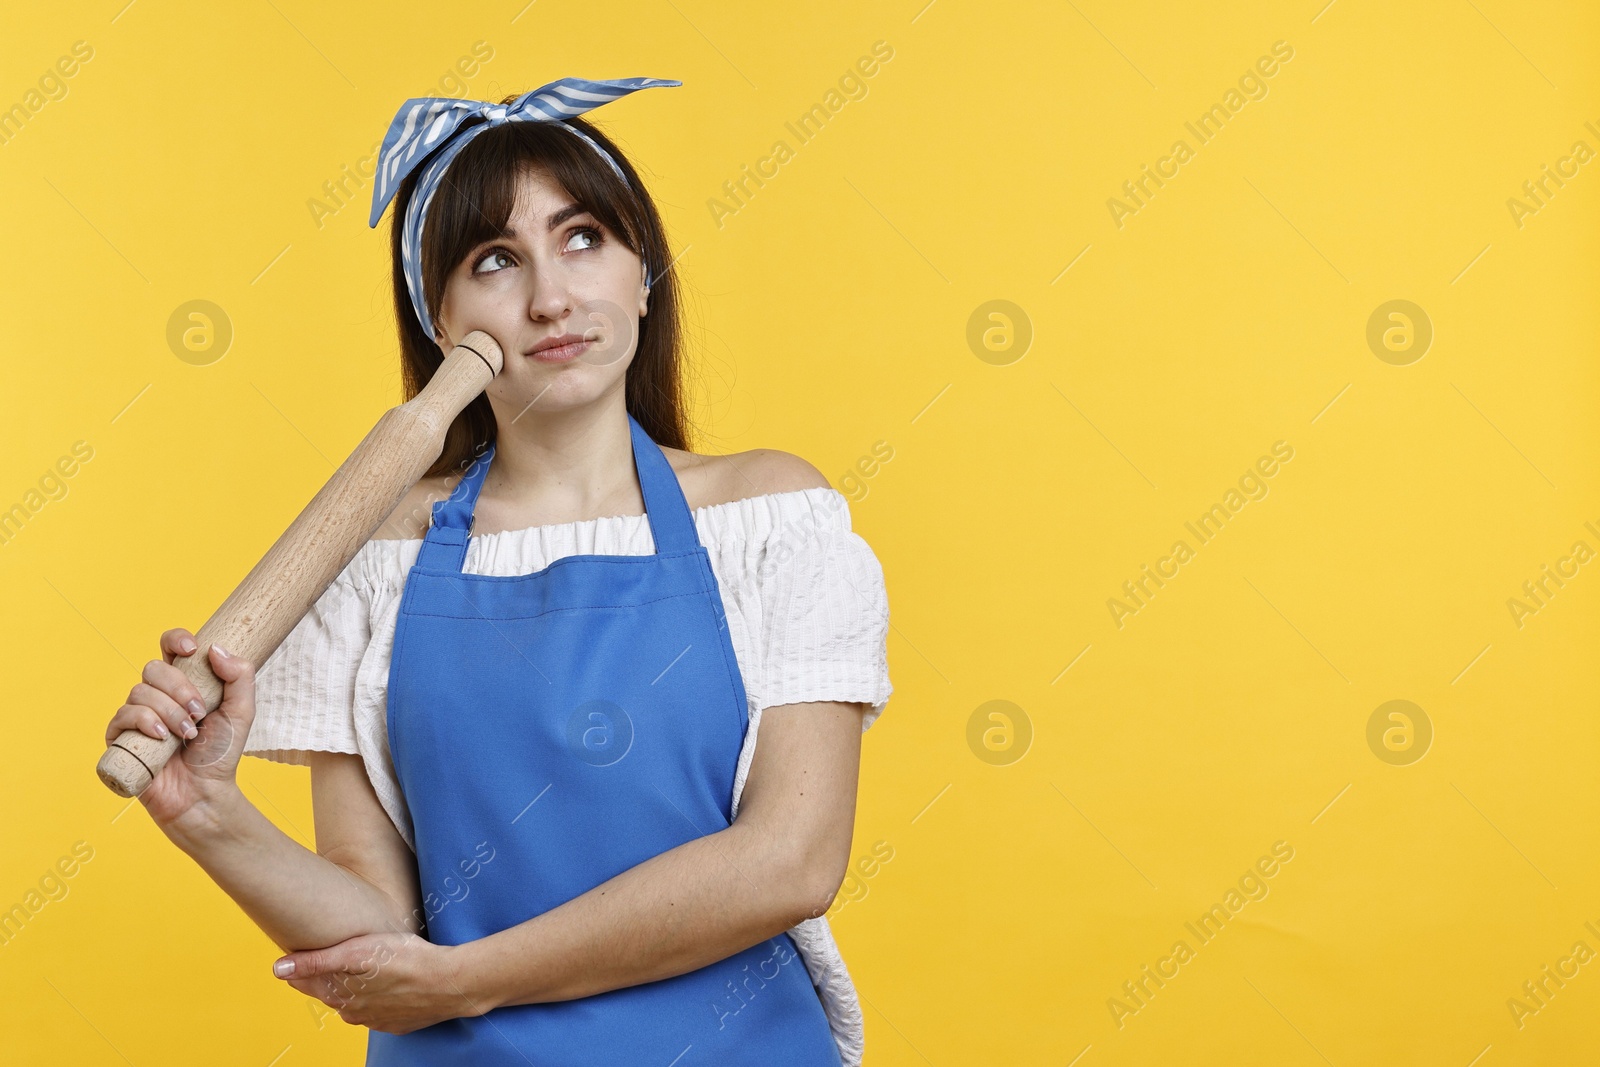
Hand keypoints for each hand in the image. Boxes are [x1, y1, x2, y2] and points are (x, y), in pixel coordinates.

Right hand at [102, 628, 256, 832]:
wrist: (204, 793)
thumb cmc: (221, 754)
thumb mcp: (241, 712)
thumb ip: (240, 677)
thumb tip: (215, 647)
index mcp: (184, 683)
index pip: (170, 648)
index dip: (176, 639)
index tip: (191, 649)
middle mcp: (157, 695)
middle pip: (154, 668)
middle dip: (180, 688)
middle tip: (200, 713)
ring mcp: (136, 716)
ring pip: (140, 692)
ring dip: (168, 711)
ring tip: (188, 734)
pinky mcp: (120, 737)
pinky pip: (123, 715)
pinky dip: (144, 722)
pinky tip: (163, 738)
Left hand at [273, 932, 488, 1033]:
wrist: (451, 983)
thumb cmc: (407, 960)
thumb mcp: (358, 952)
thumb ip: (317, 961)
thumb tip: (278, 969)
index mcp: (342, 996)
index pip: (308, 983)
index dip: (302, 967)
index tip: (298, 952)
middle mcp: (355, 1013)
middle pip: (332, 993)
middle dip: (326, 978)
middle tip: (327, 957)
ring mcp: (379, 1020)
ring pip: (355, 1004)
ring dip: (352, 989)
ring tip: (356, 970)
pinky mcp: (400, 1021)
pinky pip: (379, 1011)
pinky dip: (376, 999)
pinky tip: (384, 986)